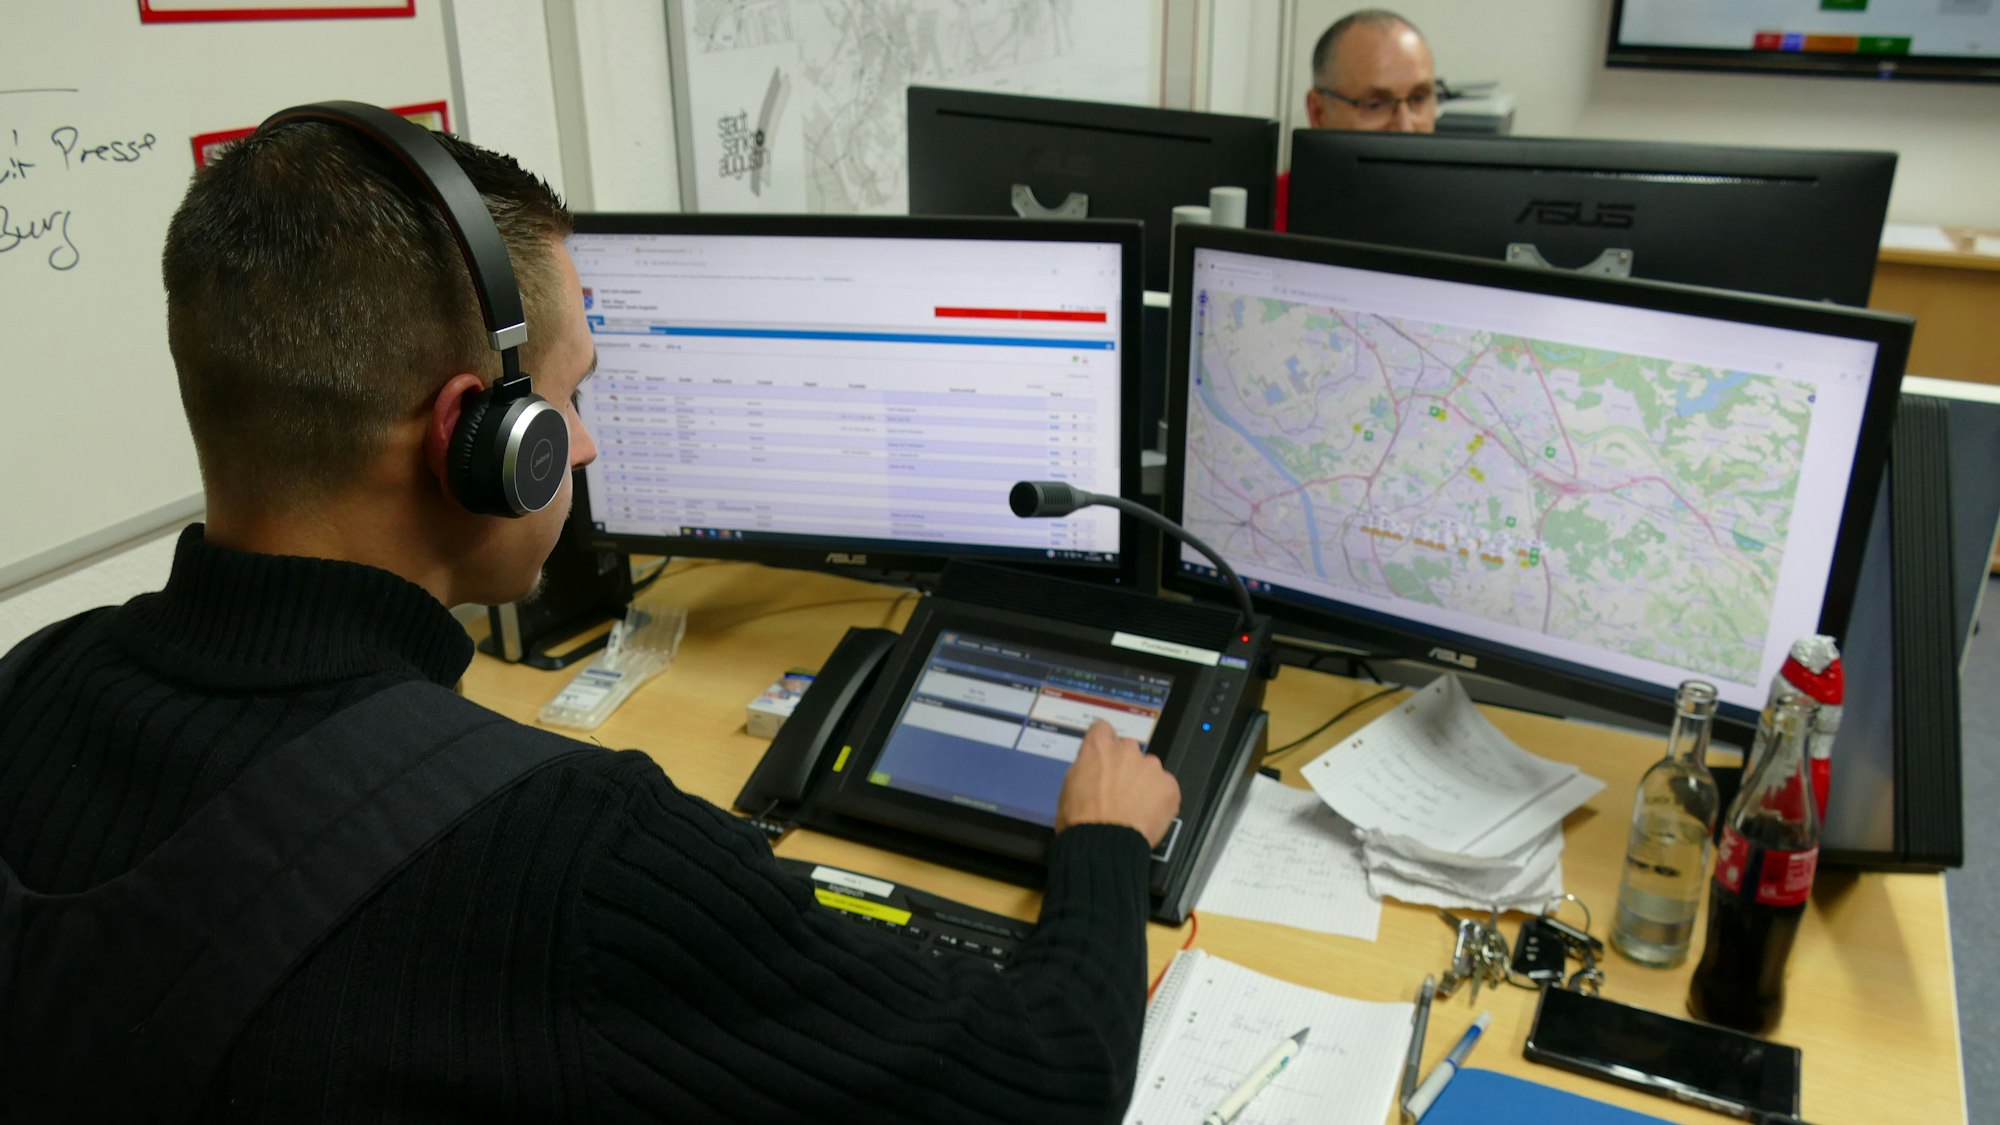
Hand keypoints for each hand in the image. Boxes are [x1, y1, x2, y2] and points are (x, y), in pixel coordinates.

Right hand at [1054, 720, 1180, 846]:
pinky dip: (1160, 799)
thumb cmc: (1082, 820)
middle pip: (1129, 750)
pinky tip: (1147, 814)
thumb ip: (1085, 767)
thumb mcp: (1069, 786)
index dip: (1103, 743)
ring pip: (1149, 769)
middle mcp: (1126, 750)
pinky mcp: (1168, 785)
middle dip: (1125, 766)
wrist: (1104, 844)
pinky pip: (1165, 787)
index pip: (1103, 729)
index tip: (1104, 756)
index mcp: (1099, 747)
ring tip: (1134, 807)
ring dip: (1144, 783)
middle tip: (1119, 791)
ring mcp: (1150, 767)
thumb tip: (1092, 767)